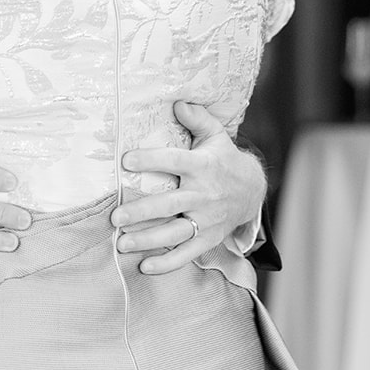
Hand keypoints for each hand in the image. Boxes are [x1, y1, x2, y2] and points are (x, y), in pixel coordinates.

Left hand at [112, 101, 266, 274]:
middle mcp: (204, 194)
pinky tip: (145, 267)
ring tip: (122, 243)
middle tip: (116, 216)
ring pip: (175, 233)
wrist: (253, 190)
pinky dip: (168, 263)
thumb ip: (197, 119)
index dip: (151, 160)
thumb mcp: (215, 136)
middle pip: (170, 205)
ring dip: (148, 240)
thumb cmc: (224, 159)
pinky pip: (188, 253)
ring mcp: (207, 219)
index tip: (126, 160)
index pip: (174, 161)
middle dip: (142, 212)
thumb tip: (179, 102)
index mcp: (202, 166)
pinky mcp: (209, 238)